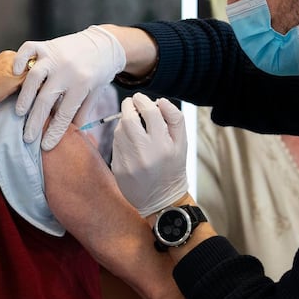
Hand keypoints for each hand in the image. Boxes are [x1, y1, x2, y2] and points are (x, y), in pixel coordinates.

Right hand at [13, 26, 125, 150]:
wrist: (104, 43)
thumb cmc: (98, 71)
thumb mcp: (94, 93)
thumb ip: (82, 112)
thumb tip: (73, 133)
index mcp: (82, 83)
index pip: (65, 113)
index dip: (55, 132)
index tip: (45, 146)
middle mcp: (67, 70)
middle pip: (46, 99)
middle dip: (35, 121)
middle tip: (28, 137)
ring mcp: (55, 55)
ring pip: (34, 77)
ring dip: (25, 96)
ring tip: (19, 113)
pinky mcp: (47, 45)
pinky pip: (28, 50)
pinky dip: (20, 61)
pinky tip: (16, 74)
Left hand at [111, 93, 187, 216]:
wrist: (161, 200)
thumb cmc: (173, 168)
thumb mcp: (182, 144)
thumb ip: (174, 119)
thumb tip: (159, 101)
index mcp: (163, 146)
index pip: (150, 112)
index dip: (143, 101)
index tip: (140, 98)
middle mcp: (144, 153)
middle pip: (129, 119)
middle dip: (128, 106)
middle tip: (132, 103)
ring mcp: (128, 162)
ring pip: (119, 130)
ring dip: (124, 121)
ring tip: (133, 124)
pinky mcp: (118, 168)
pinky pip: (115, 144)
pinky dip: (121, 137)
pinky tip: (130, 141)